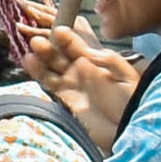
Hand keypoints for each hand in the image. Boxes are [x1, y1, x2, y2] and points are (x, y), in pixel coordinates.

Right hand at [22, 14, 138, 149]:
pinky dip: (37, 72)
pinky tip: (29, 61)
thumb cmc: (131, 102)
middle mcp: (80, 72)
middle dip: (49, 46)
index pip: (77, 46)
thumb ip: (108, 61)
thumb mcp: (126, 77)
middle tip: (38, 39)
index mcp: (95, 62)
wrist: (128, 130)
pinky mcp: (63, 100)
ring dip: (41, 57)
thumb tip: (84, 56)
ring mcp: (70, 85)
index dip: (67, 38)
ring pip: (50, 68)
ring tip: (32, 48)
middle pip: (60, 55)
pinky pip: (47, 84)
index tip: (58, 30)